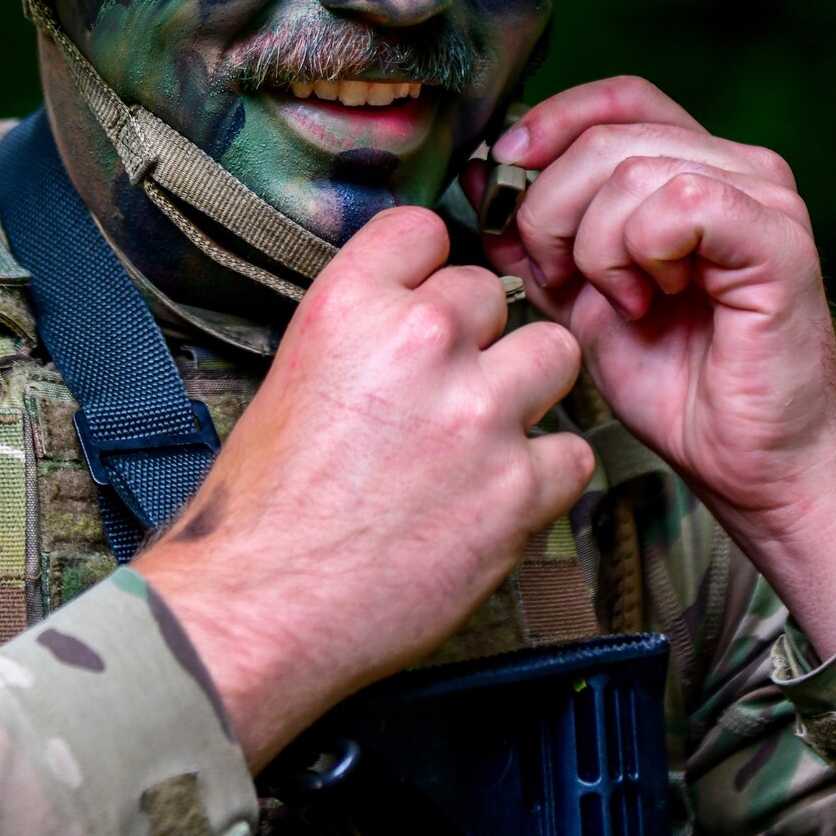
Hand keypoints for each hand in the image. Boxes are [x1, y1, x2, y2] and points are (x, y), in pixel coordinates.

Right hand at [134, 206, 593, 768]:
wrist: (262, 605)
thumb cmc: (264, 507)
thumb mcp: (295, 371)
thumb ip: (364, 328)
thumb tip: (415, 312)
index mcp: (351, 302)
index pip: (425, 231)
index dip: (427, 270)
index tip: (425, 299)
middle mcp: (421, 341)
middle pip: (491, 293)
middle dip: (476, 337)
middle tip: (446, 387)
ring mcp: (478, 413)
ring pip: (553, 354)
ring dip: (526, 389)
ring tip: (487, 431)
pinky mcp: (518, 488)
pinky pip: (572, 453)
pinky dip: (545, 475)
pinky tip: (498, 492)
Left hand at [464, 77, 835, 655]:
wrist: (752, 467)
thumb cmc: (680, 389)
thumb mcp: (579, 299)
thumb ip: (539, 238)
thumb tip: (482, 184)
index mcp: (694, 170)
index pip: (617, 99)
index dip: (553, 121)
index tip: (504, 165)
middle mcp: (738, 169)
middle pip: (607, 136)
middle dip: (552, 205)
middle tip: (559, 273)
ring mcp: (763, 197)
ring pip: (631, 169)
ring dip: (595, 242)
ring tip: (620, 300)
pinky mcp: (777, 237)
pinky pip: (678, 202)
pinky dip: (639, 250)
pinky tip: (650, 298)